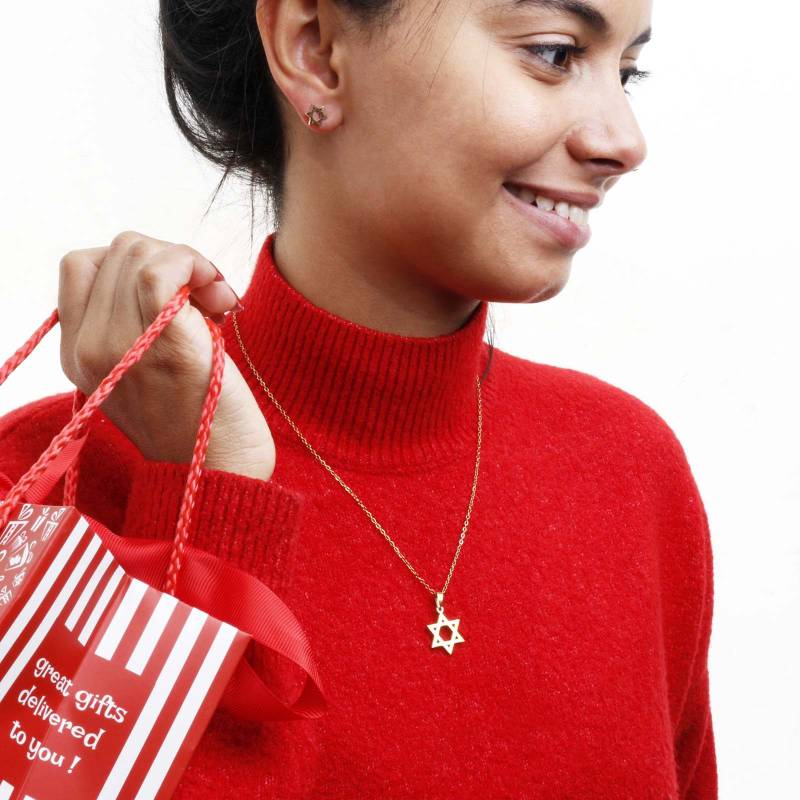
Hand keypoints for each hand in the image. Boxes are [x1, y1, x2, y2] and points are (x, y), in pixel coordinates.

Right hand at [58, 230, 275, 479]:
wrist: (221, 473)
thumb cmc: (200, 419)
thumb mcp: (148, 367)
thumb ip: (139, 322)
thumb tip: (176, 269)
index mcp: (79, 354)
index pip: (84, 265)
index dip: (136, 262)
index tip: (178, 290)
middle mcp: (88, 348)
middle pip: (119, 251)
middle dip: (172, 258)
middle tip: (210, 298)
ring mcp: (120, 346)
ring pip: (139, 252)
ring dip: (190, 263)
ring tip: (219, 303)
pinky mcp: (163, 345)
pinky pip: (158, 270)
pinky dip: (192, 263)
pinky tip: (219, 292)